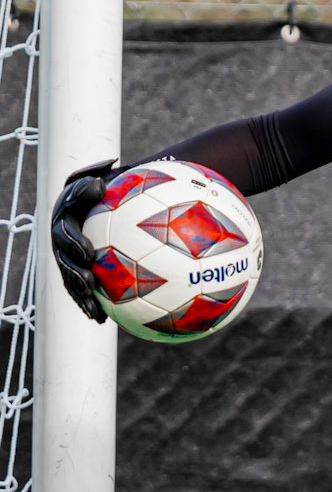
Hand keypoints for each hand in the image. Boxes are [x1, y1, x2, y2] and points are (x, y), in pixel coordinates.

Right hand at [50, 158, 117, 320]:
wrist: (100, 201)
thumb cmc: (110, 186)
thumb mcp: (108, 176)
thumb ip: (104, 175)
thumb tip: (109, 172)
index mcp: (67, 215)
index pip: (67, 231)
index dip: (75, 243)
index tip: (90, 254)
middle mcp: (61, 236)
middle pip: (64, 258)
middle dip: (75, 272)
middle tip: (90, 282)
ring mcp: (65, 255)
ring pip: (69, 278)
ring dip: (80, 294)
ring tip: (93, 309)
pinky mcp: (74, 271)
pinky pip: (79, 290)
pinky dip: (88, 304)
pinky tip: (101, 320)